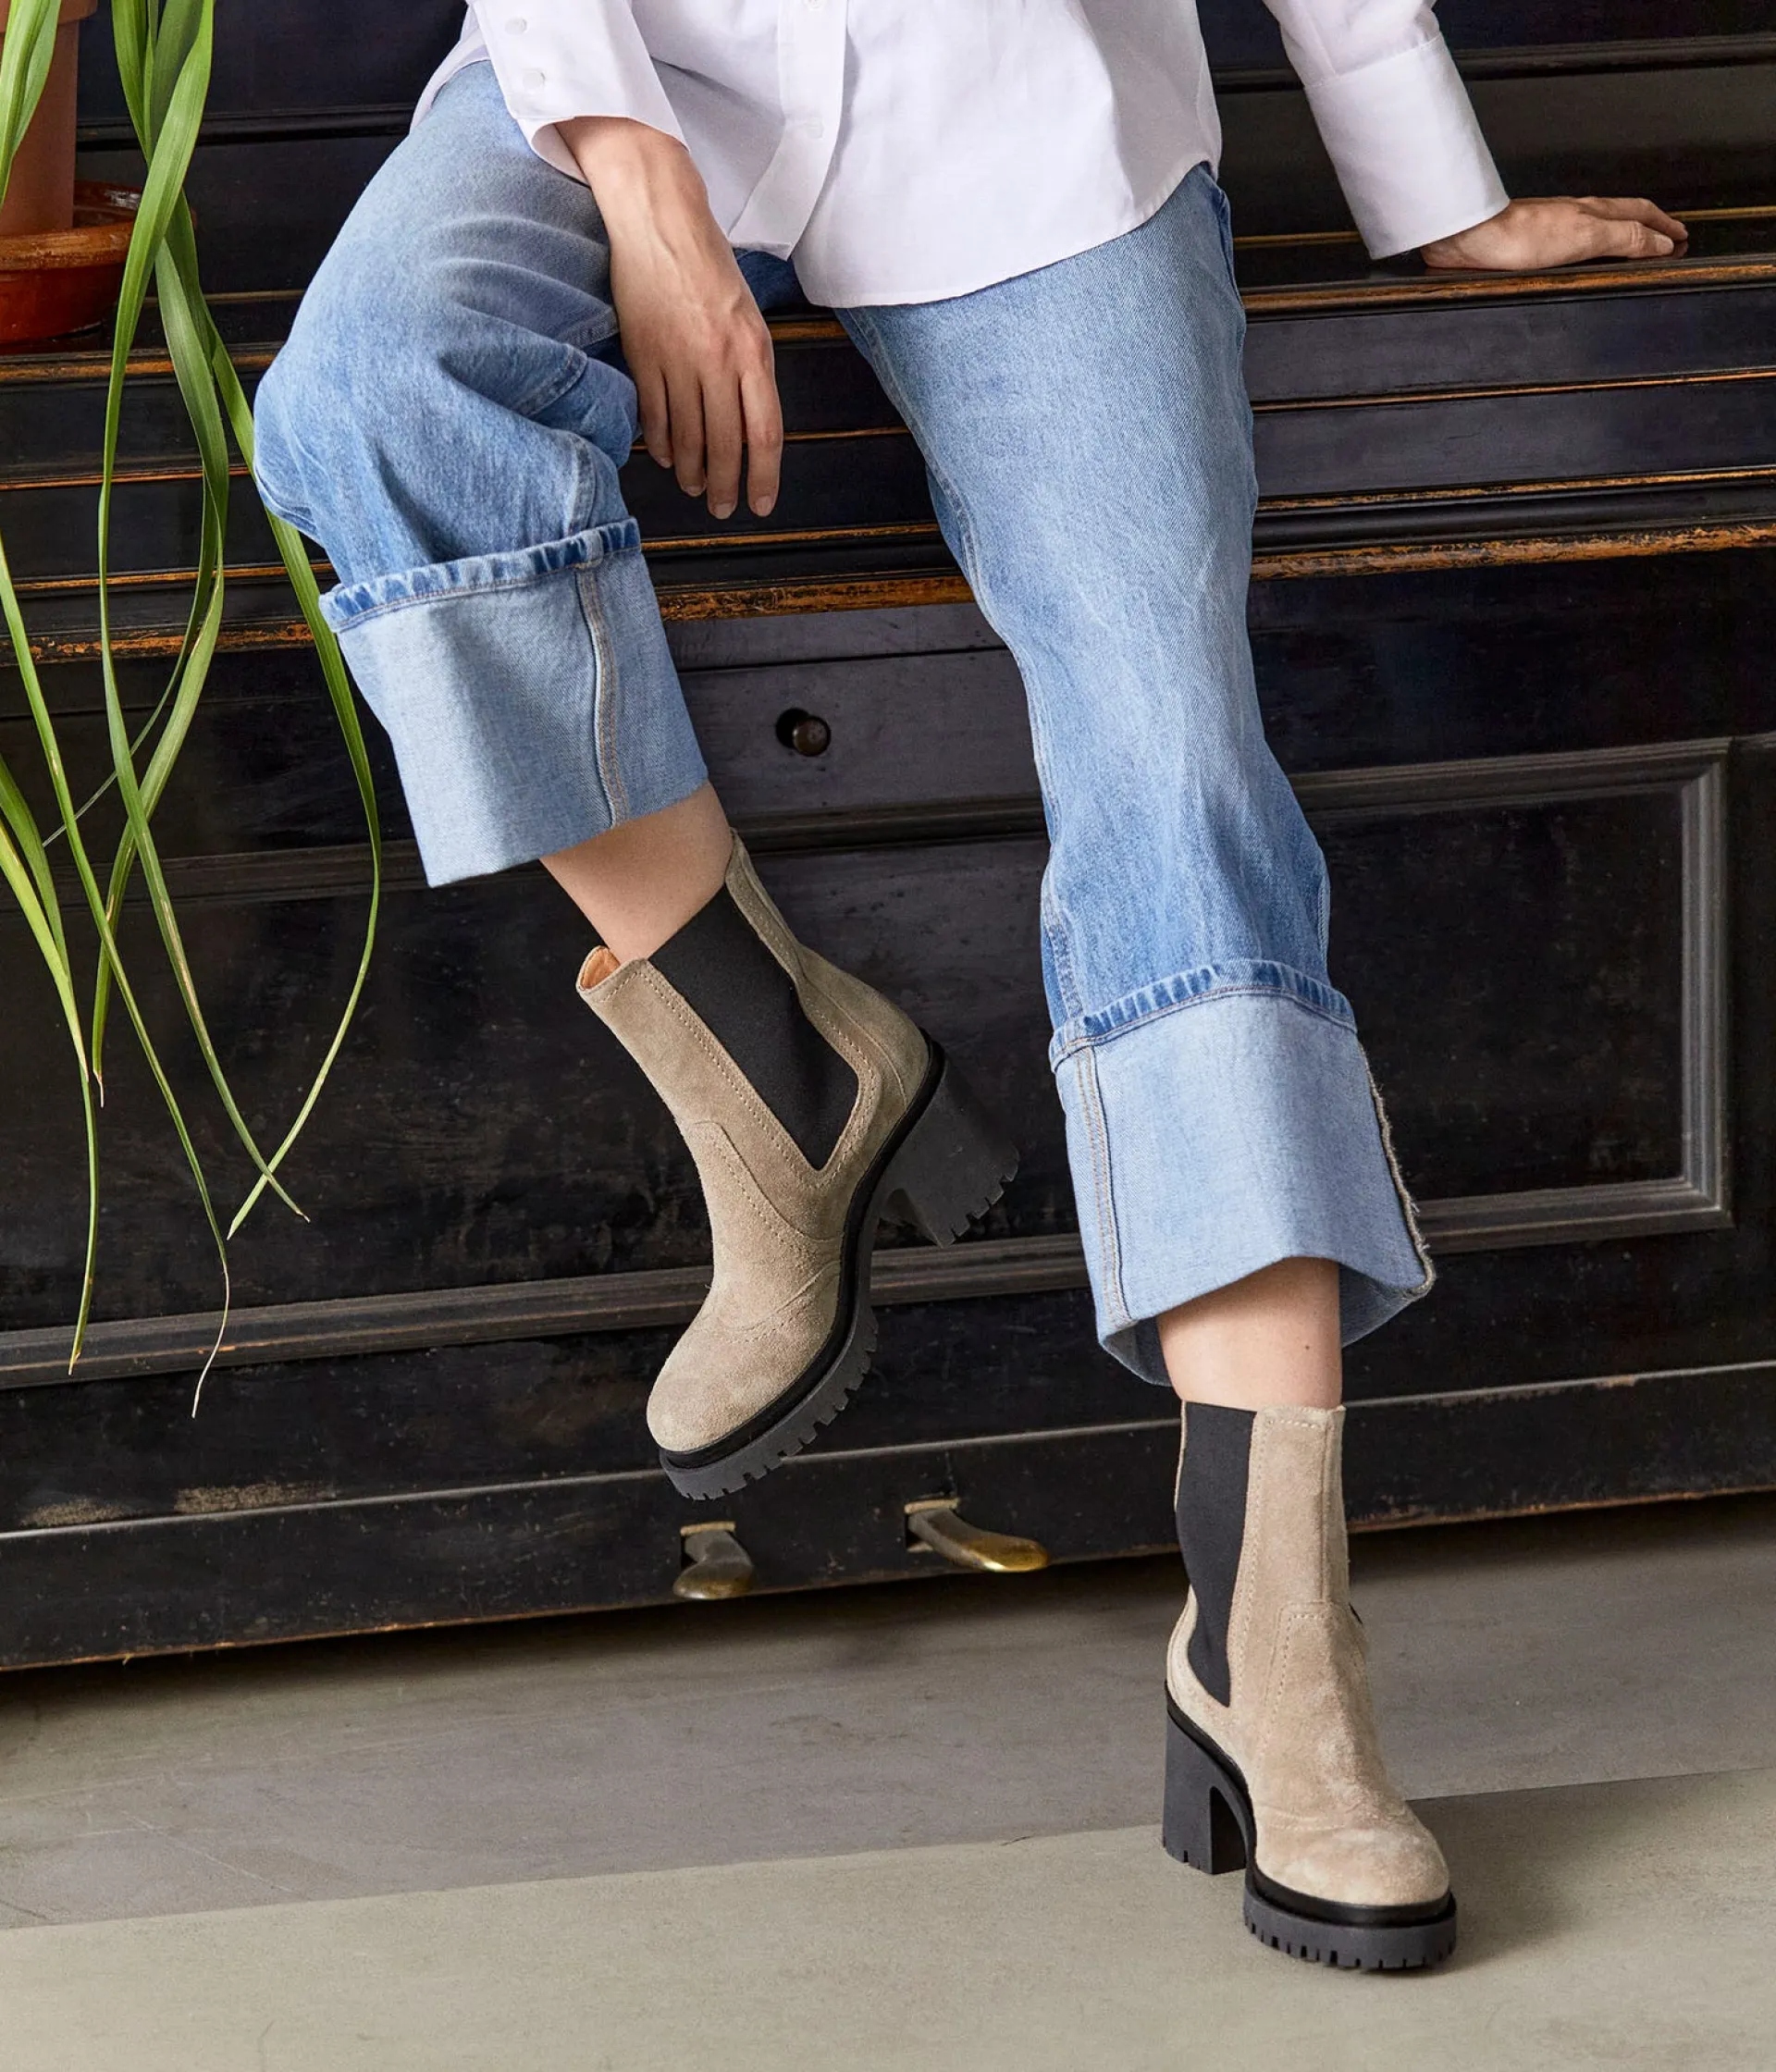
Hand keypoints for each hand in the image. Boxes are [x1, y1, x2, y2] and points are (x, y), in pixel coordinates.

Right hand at [559, 116, 781, 517]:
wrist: (659, 220)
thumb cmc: (708, 267)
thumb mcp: (747, 317)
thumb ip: (751, 371)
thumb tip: (749, 427)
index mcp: (753, 350)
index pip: (764, 432)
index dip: (764, 476)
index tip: (761, 504)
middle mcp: (718, 359)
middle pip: (725, 443)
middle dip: (724, 485)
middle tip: (721, 508)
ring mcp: (677, 359)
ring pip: (688, 436)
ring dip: (691, 471)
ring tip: (693, 487)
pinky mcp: (643, 354)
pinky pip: (655, 415)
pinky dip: (662, 443)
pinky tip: (666, 457)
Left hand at [1422, 197, 1687, 271]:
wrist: (1468, 238)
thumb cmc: (1518, 235)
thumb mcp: (1585, 237)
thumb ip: (1624, 239)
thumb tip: (1661, 243)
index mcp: (1593, 212)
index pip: (1640, 214)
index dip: (1663, 225)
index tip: (1681, 235)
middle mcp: (1574, 216)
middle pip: (1620, 217)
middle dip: (1646, 227)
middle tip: (1665, 238)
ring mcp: (1551, 229)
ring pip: (1596, 229)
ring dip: (1618, 237)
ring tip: (1630, 248)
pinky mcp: (1528, 246)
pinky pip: (1571, 245)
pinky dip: (1588, 250)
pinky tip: (1579, 261)